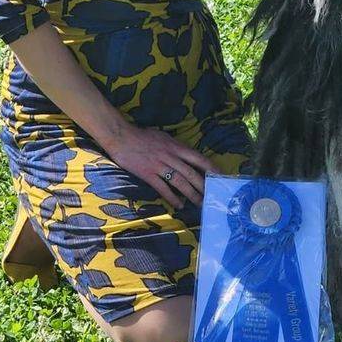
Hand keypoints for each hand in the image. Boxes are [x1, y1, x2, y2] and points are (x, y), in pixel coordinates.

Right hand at [104, 123, 219, 208]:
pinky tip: (179, 205)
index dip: (210, 168)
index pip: (198, 158)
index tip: (219, 176)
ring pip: (180, 182)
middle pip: (191, 173)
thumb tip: (186, 155)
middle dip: (203, 186)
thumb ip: (175, 147)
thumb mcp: (164, 137)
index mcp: (176, 146)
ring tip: (199, 203)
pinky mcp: (148, 174)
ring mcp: (159, 165)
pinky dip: (172, 198)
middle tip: (212, 195)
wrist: (122, 137)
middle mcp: (171, 156)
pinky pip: (163, 188)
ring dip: (191, 194)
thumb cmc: (142, 136)